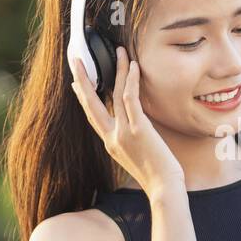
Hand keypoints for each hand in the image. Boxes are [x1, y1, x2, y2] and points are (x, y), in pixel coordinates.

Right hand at [70, 47, 184, 197]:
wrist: (164, 189)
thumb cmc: (157, 177)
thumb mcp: (137, 157)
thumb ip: (131, 141)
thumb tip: (137, 128)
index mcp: (111, 144)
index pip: (93, 116)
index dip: (84, 97)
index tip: (76, 82)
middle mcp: (112, 137)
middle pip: (92, 102)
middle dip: (83, 79)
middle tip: (76, 60)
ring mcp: (124, 132)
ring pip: (115, 94)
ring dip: (117, 69)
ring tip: (119, 50)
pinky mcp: (138, 129)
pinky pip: (131, 99)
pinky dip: (131, 80)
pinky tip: (133, 65)